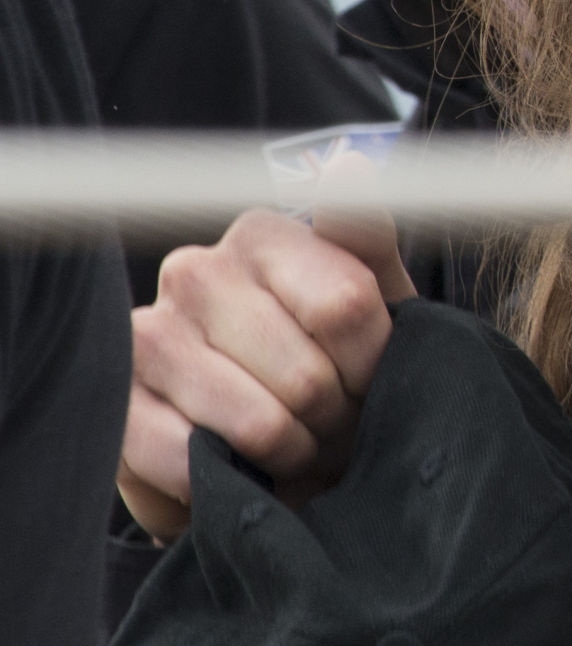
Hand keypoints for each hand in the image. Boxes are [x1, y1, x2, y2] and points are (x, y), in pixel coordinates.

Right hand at [121, 161, 415, 541]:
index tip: (370, 376)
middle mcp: (195, 271)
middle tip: (332, 423)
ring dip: (293, 453)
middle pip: (306, 373)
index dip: (373, 363)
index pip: (345, 304)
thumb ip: (369, 240)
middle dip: (335, 417)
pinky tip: (241, 466)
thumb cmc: (335, 367)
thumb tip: (348, 166)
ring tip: (296, 446)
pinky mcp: (116, 405)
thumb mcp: (381, 302)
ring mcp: (147, 336)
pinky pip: (194, 458)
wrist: (276, 456)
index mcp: (264, 234)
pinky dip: (236, 479)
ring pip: (260, 421)